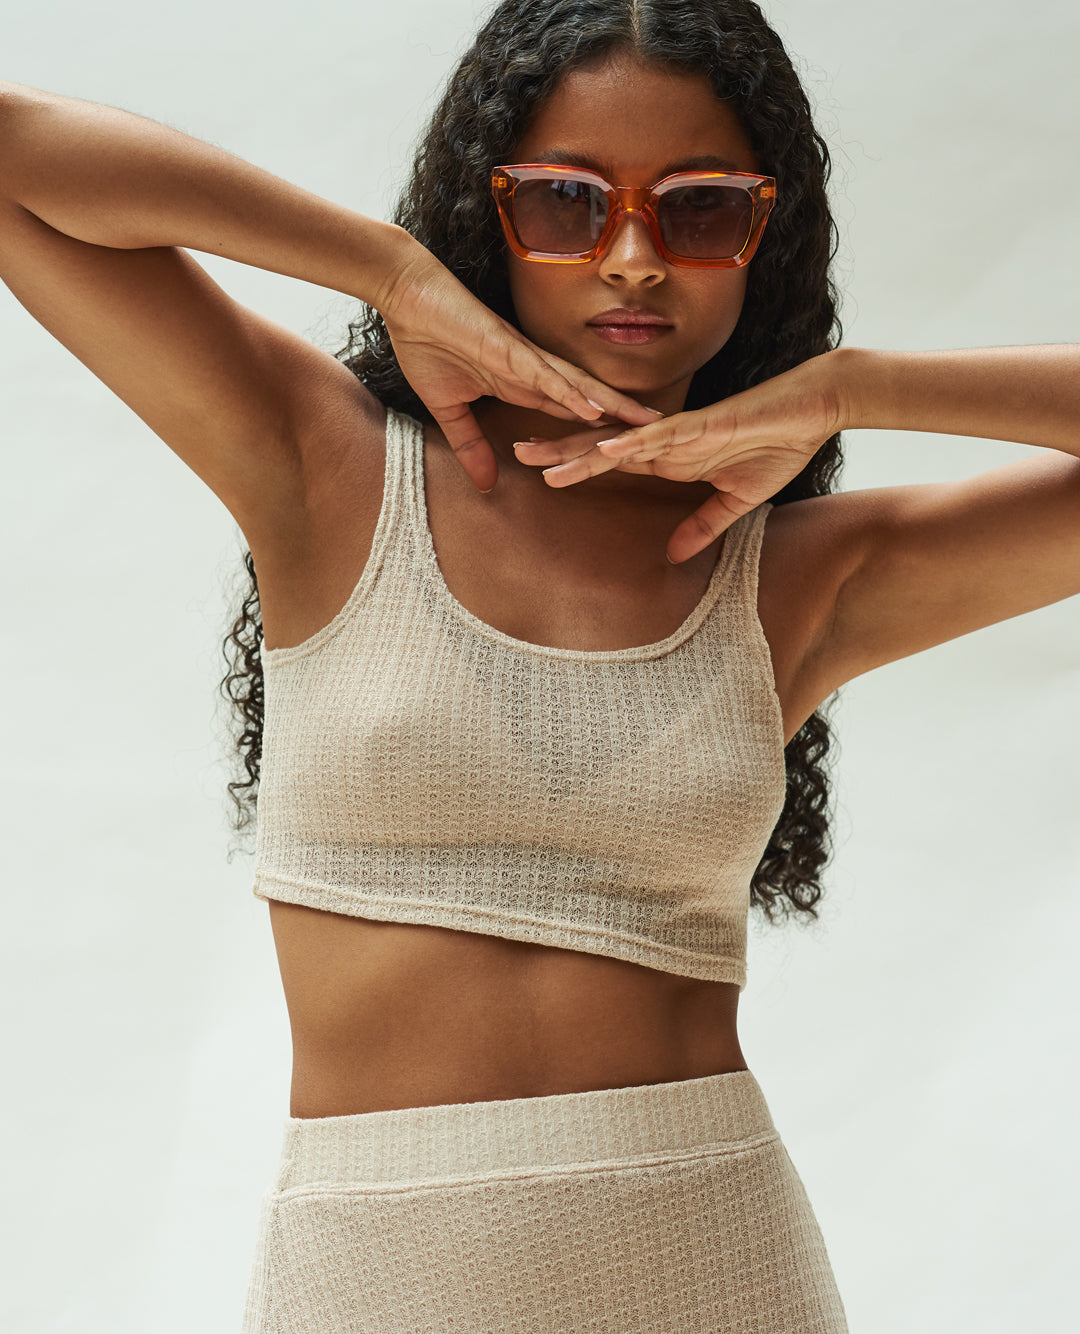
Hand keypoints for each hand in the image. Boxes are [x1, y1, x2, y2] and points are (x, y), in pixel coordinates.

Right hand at [376, 236, 662, 491]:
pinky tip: (594, 410)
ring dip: (612, 405)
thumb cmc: (425, 341)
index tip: (628, 443)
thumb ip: (470, 444)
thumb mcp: (448, 409)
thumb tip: (484, 485)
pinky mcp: (506, 348)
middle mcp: (531, 369)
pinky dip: (570, 393)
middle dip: (624, 417)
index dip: (598, 427)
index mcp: (519, 382)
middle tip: (662, 434)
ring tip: (647, 424)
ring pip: (578, 385)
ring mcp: (522, 357)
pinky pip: (545, 375)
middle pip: (587, 396)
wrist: (405, 296)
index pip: (566, 410)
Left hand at [512, 352, 845, 562]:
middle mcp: (666, 440)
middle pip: (602, 444)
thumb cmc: (778, 445)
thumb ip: (703, 525)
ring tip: (539, 459)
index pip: (613, 459)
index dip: (577, 464)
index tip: (541, 472)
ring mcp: (681, 431)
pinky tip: (602, 448)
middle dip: (559, 451)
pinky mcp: (704, 426)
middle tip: (515, 455)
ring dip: (578, 451)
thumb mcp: (737, 500)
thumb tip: (673, 555)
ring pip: (618, 441)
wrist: (814, 408)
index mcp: (671, 455)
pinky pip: (660, 435)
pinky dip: (631, 442)